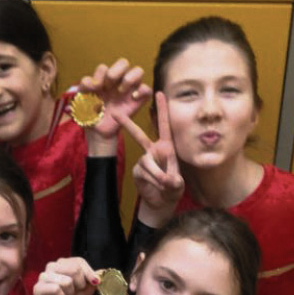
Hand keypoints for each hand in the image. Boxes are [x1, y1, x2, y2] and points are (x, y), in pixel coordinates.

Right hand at [31, 257, 97, 294]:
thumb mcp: (85, 291)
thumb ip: (92, 280)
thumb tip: (101, 272)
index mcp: (63, 264)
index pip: (79, 261)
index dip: (89, 272)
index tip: (95, 281)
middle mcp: (53, 266)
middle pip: (74, 269)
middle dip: (79, 285)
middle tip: (73, 292)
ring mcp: (43, 276)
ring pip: (66, 281)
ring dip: (69, 293)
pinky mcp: (38, 287)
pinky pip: (56, 289)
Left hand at [79, 59, 151, 155]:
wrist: (99, 133)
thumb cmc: (90, 116)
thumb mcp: (80, 104)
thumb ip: (83, 91)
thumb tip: (90, 82)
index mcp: (103, 81)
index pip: (103, 68)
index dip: (98, 76)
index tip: (95, 89)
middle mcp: (117, 82)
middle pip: (123, 63)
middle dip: (115, 71)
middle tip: (108, 86)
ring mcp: (129, 90)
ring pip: (138, 71)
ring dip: (130, 78)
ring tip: (121, 91)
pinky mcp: (138, 100)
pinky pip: (147, 89)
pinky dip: (142, 91)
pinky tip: (133, 98)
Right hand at [113, 92, 183, 225]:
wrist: (161, 201)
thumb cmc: (173, 188)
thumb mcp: (178, 184)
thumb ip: (174, 181)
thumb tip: (166, 179)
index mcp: (166, 147)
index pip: (164, 125)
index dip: (162, 110)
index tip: (159, 93)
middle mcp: (153, 150)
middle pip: (138, 135)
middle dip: (127, 124)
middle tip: (115, 114)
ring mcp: (144, 161)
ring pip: (147, 162)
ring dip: (156, 173)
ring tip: (164, 183)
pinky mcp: (137, 171)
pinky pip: (144, 172)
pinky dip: (152, 180)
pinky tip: (156, 185)